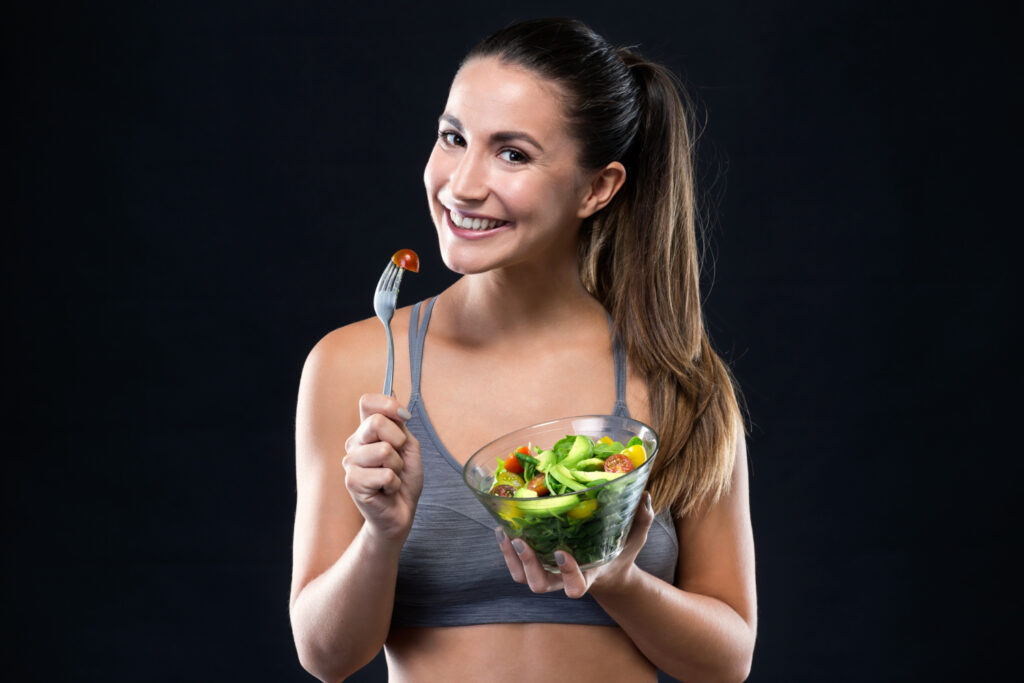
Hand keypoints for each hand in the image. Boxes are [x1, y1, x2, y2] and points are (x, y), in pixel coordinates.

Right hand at [342, 394, 422, 543]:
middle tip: (398, 460)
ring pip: (384, 450)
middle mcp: (354, 443)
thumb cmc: (404, 479)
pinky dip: (394, 483)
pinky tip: (387, 489)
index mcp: (366, 431)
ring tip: (391, 477)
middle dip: (399, 441)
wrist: (401, 512)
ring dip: (397, 467)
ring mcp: (350, 462)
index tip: (404, 418)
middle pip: (376, 422)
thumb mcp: (408, 446)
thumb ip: (400, 425)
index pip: (367, 402)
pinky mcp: (352, 481)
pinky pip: (385, 474)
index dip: (388, 404)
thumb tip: (396, 403)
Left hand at [495, 491, 655, 597]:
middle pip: (539, 585)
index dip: (567, 574)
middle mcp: (563, 580)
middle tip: (521, 540)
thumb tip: (645, 495)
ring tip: (506, 533)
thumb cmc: (619, 553)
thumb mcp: (634, 539)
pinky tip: (502, 528)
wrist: (605, 572)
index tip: (562, 552)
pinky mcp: (536, 566)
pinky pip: (515, 567)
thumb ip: (641, 520)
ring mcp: (548, 574)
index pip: (576, 586)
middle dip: (528, 564)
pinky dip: (505, 550)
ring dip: (511, 558)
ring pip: (522, 578)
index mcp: (589, 576)